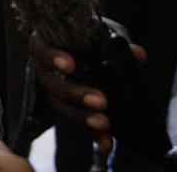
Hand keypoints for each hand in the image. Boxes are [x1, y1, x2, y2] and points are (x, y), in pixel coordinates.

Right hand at [28, 32, 145, 154]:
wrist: (92, 49)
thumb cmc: (91, 35)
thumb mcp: (105, 31)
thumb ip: (118, 39)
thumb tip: (136, 53)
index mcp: (47, 44)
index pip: (40, 48)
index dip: (52, 57)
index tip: (71, 66)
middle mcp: (44, 69)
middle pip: (52, 84)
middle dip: (77, 94)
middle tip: (101, 101)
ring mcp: (54, 91)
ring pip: (61, 106)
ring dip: (83, 117)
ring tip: (104, 124)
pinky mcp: (69, 110)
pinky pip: (77, 123)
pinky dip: (93, 135)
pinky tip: (106, 144)